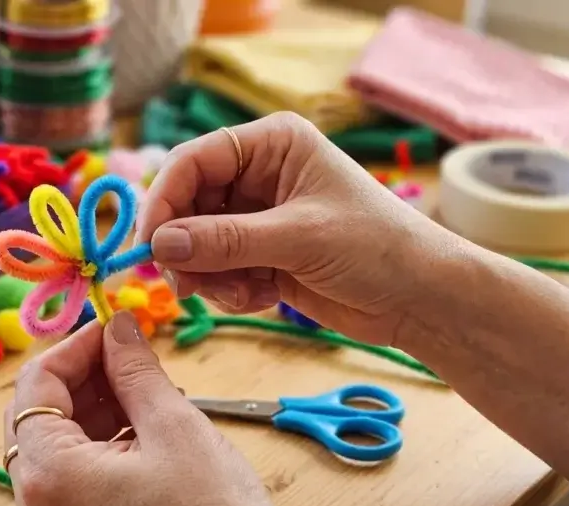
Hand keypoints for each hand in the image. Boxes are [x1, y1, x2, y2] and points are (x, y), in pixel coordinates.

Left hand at [4, 312, 297, 505]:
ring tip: (146, 392)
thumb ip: (136, 370)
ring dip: (93, 408)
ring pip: (54, 445)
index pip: (35, 384)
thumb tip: (119, 326)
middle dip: (81, 376)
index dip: (75, 346)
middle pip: (36, 416)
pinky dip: (98, 444)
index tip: (113, 328)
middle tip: (129, 354)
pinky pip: (71, 477)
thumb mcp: (176, 429)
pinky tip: (142, 428)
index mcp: (52, 477)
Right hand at [137, 112, 459, 345]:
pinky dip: (228, 290)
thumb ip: (225, 241)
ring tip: (244, 292)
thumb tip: (158, 245)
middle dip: (186, 248)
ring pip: (196, 243)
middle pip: (187, 205)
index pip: (193, 161)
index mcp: (271, 144)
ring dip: (209, 275)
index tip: (148, 246)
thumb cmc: (376, 247)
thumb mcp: (298, 238)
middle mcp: (258, 175)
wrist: (420, 299)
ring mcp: (257, 217)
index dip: (164, 200)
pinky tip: (263, 297)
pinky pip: (216, 270)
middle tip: (186, 286)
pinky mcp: (260, 255)